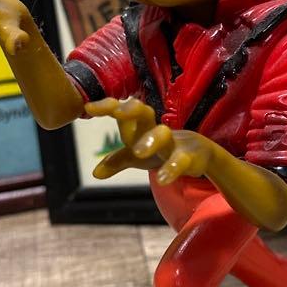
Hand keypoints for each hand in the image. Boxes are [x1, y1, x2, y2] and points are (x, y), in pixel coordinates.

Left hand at [84, 97, 213, 183]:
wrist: (198, 153)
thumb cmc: (161, 150)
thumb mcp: (137, 156)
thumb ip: (117, 160)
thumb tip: (96, 173)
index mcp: (140, 126)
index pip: (123, 110)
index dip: (107, 106)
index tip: (89, 108)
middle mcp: (155, 128)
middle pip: (144, 113)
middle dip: (132, 110)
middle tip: (117, 113)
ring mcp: (174, 141)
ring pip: (163, 134)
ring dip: (151, 140)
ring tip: (139, 152)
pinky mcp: (190, 156)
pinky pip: (181, 160)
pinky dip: (172, 168)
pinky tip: (162, 179)